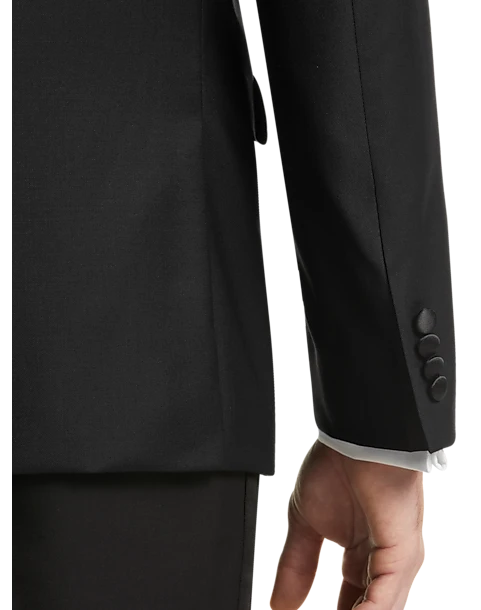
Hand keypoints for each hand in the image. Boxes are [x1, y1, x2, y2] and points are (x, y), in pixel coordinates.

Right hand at [269, 440, 424, 608]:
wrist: (352, 436)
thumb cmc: (336, 468)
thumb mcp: (305, 524)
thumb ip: (295, 568)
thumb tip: (279, 606)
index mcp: (364, 555)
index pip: (349, 603)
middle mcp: (383, 563)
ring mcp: (396, 562)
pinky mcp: (402, 554)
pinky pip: (384, 600)